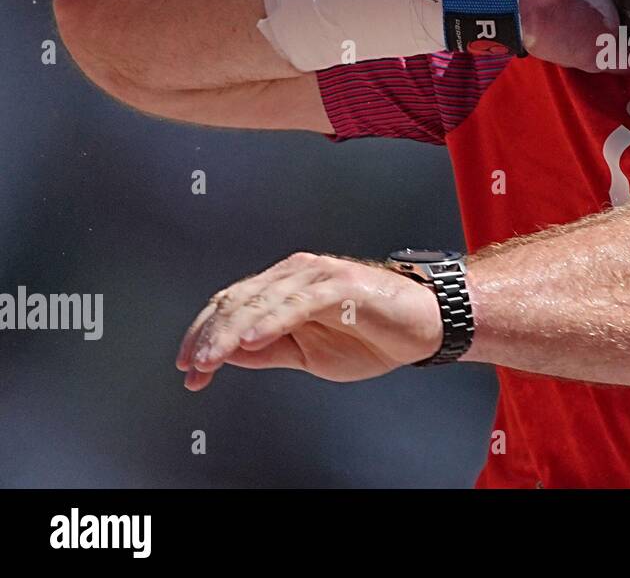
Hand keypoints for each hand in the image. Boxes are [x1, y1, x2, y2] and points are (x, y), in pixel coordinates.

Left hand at [175, 252, 442, 390]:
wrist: (427, 324)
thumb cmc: (374, 332)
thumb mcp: (309, 354)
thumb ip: (269, 350)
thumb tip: (228, 355)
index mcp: (285, 288)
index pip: (232, 306)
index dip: (204, 335)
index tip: (189, 368)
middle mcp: (297, 274)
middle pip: (238, 301)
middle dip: (208, 336)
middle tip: (193, 367)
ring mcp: (318, 276)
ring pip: (261, 301)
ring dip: (231, 332)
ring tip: (211, 358)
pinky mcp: (340, 285)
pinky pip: (297, 303)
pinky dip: (271, 321)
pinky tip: (252, 341)